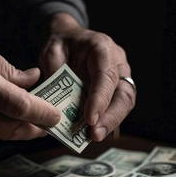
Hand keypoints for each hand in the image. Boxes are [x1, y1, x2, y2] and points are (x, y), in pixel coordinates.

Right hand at [0, 36, 60, 143]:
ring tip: (26, 118)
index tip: (57, 116)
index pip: (20, 106)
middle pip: (15, 129)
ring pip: (1, 135)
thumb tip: (34, 81)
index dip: (43, 114)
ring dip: (16, 128)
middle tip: (48, 123)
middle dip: (36, 128)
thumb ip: (10, 71)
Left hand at [39, 13, 135, 141]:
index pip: (106, 75)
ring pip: (124, 103)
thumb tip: (56, 103)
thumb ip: (54, 73)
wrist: (70, 39)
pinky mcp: (116, 89)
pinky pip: (116, 107)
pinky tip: (92, 133)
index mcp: (101, 47)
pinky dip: (106, 121)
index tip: (90, 119)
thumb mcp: (51, 52)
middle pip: (123, 93)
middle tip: (95, 135)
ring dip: (110, 123)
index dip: (100, 98)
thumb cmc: (62, 45)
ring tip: (93, 137)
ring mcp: (120, 76)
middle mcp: (117, 62)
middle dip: (111, 117)